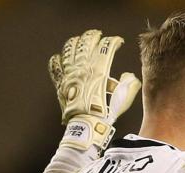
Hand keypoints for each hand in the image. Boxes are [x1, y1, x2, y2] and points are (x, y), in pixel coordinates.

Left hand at [48, 29, 140, 150]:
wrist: (86, 125)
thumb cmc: (105, 113)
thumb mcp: (123, 98)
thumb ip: (129, 84)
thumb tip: (129, 76)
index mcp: (99, 70)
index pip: (106, 48)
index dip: (113, 41)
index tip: (118, 41)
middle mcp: (83, 68)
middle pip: (85, 43)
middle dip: (92, 36)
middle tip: (97, 35)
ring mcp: (70, 74)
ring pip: (68, 50)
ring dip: (74, 43)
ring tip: (79, 40)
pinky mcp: (61, 82)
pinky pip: (55, 67)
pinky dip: (57, 60)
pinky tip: (59, 57)